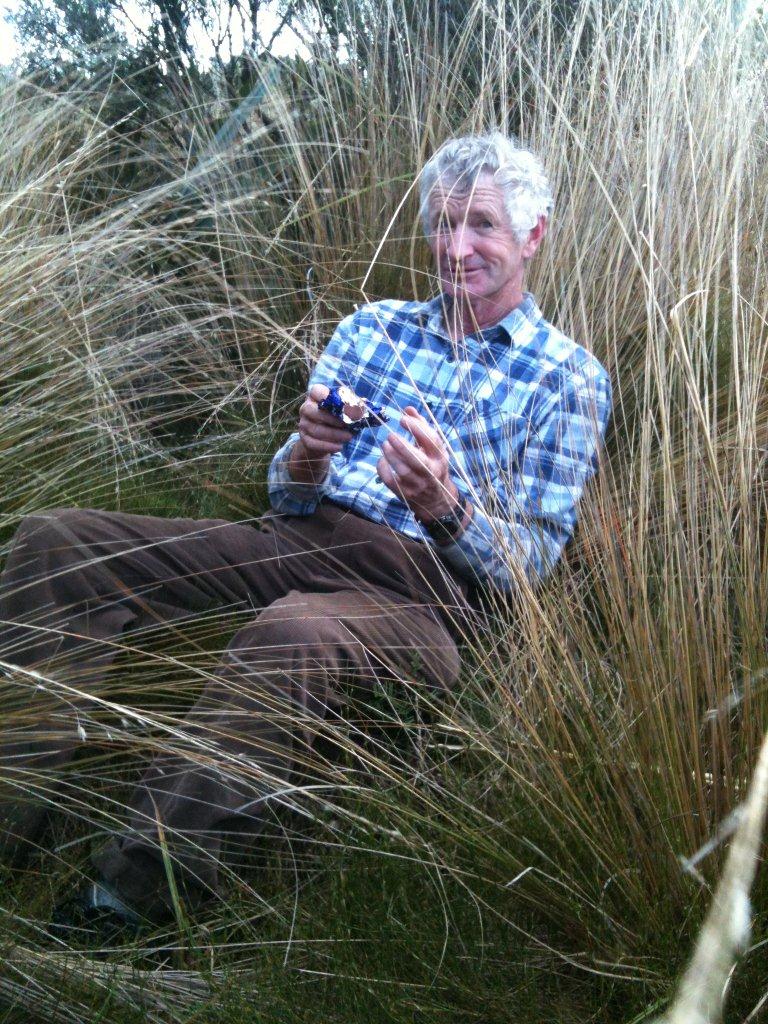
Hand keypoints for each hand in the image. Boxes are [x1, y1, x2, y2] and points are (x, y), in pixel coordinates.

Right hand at [297, 384, 354, 456]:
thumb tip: (363, 405)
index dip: (326, 395)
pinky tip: (339, 447)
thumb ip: (353, 406)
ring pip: (315, 429)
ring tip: (349, 437)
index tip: (341, 404)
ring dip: (334, 434)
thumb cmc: (337, 420)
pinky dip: (327, 446)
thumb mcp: (344, 411)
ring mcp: (303, 424)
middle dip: (333, 419)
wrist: (324, 440)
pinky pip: (313, 443)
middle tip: (348, 425)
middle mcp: (306, 409)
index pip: (316, 391)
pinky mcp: (304, 439)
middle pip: (313, 411)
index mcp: (315, 397)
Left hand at [377, 406, 458, 521]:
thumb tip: (408, 409)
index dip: (417, 428)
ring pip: (403, 471)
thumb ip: (421, 427)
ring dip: (391, 456)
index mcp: (440, 457)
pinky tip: (382, 460)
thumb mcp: (433, 448)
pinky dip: (383, 469)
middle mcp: (431, 471)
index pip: (432, 441)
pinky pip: (391, 481)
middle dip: (402, 446)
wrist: (436, 500)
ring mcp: (418, 484)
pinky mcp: (405, 494)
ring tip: (384, 445)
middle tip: (390, 435)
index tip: (403, 419)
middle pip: (418, 459)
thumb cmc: (433, 467)